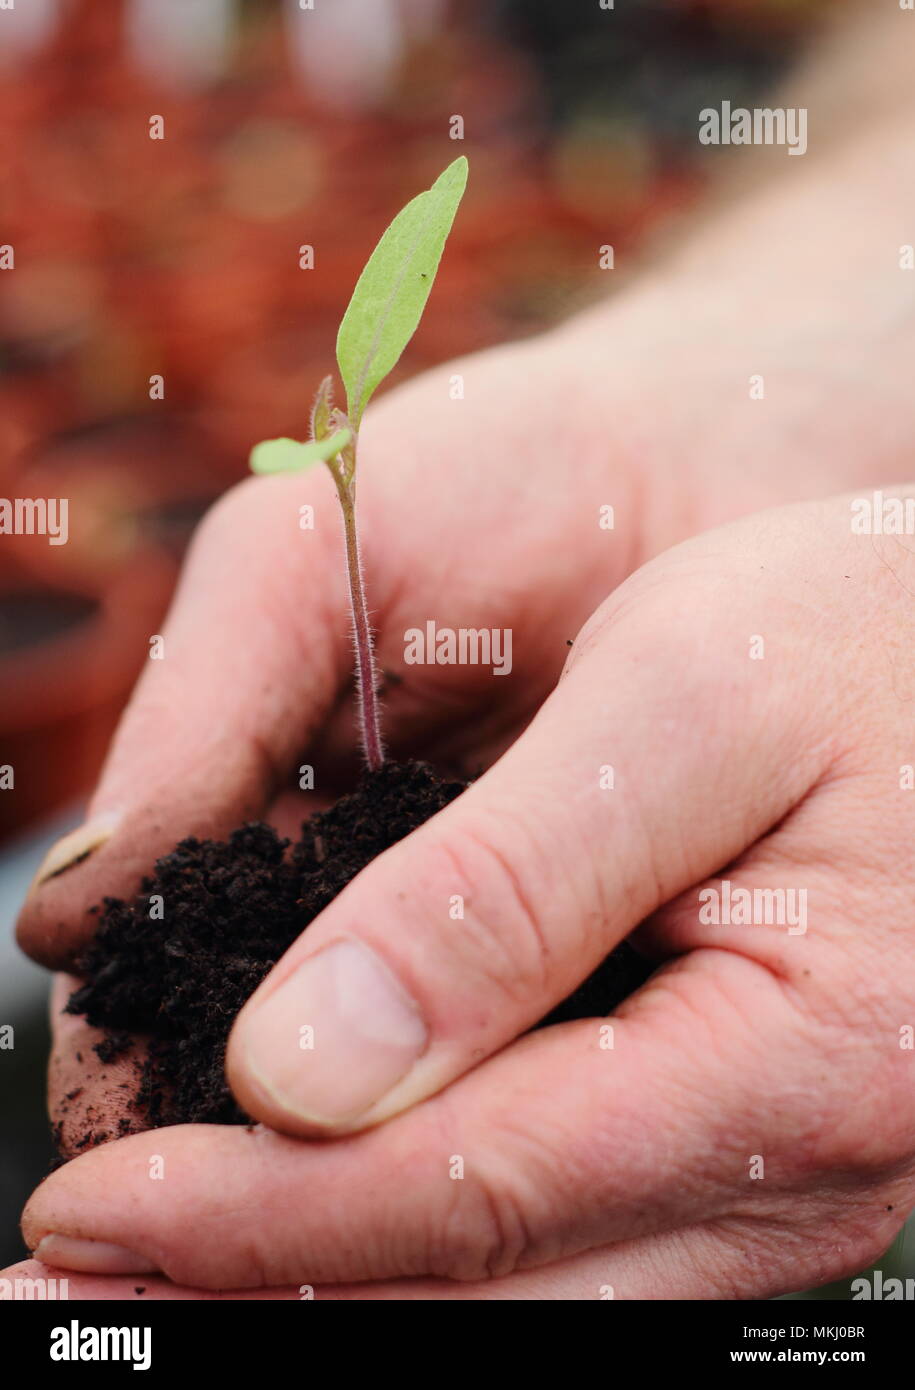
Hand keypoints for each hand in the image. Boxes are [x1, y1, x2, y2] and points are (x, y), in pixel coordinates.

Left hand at [17, 490, 914, 1298]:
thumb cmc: (853, 631)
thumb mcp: (684, 705)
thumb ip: (505, 892)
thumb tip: (299, 1071)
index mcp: (800, 1059)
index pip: (470, 1189)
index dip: (256, 1215)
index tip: (85, 1207)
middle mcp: (803, 1168)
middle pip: (486, 1290)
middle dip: (254, 1289)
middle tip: (73, 1284)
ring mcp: (780, 1176)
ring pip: (524, 1295)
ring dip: (321, 1288)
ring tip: (155, 1274)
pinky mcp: (748, 1144)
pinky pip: (570, 1243)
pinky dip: (418, 1243)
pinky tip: (310, 1211)